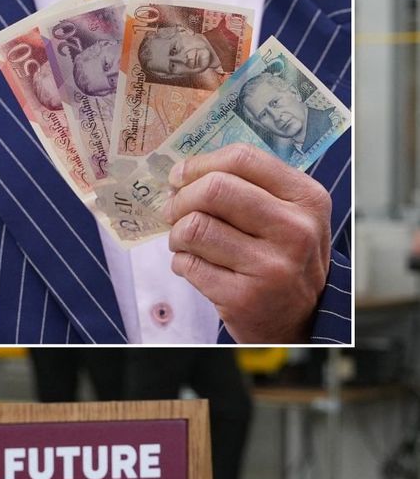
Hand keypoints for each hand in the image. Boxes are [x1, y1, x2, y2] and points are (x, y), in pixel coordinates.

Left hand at [163, 143, 330, 342]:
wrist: (298, 319)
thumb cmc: (283, 256)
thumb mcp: (287, 214)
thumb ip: (248, 186)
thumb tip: (183, 172)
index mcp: (307, 198)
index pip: (242, 159)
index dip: (200, 164)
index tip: (179, 176)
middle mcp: (296, 230)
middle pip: (214, 189)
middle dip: (181, 198)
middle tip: (172, 210)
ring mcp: (271, 266)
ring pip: (195, 227)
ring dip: (177, 234)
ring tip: (184, 241)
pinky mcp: (244, 297)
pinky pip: (188, 264)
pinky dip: (181, 262)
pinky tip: (193, 265)